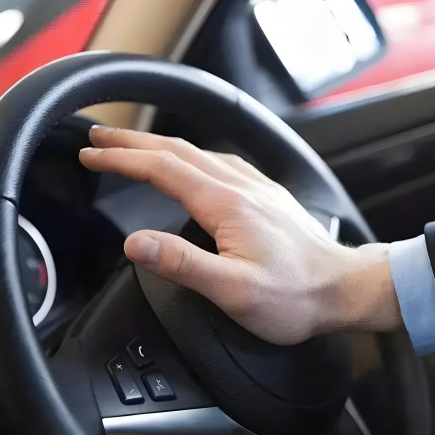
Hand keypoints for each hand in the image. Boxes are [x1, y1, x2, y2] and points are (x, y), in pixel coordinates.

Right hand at [79, 126, 402, 344]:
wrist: (343, 289)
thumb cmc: (295, 296)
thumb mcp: (234, 290)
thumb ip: (183, 264)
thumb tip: (135, 242)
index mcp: (226, 204)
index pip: (162, 168)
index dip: (122, 159)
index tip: (91, 154)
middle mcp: (242, 187)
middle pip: (178, 151)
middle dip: (133, 141)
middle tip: (99, 137)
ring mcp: (257, 188)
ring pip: (200, 153)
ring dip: (161, 146)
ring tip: (135, 146)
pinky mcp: (268, 197)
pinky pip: (224, 162)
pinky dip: (193, 155)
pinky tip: (195, 164)